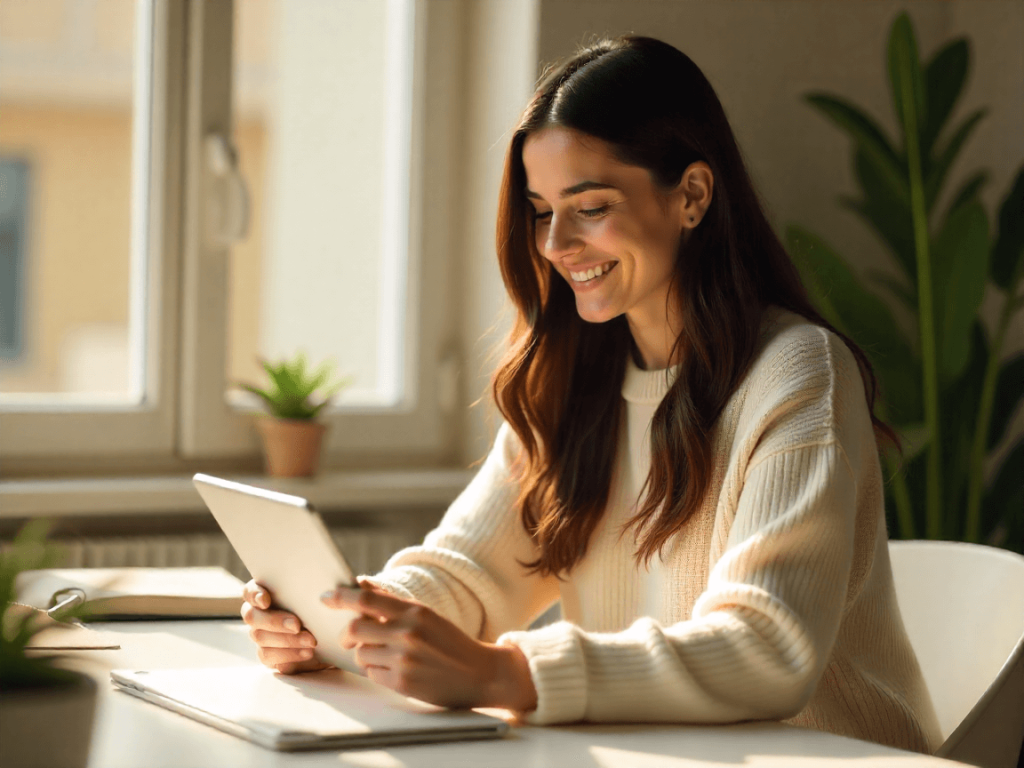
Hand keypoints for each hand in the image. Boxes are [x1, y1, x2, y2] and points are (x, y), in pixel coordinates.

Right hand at [240, 580, 328, 674]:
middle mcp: (257, 614)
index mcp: (264, 594)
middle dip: (274, 621)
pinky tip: (307, 653)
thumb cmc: (320, 607)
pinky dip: (289, 655)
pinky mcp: (267, 654)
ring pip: (260, 638)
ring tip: (311, 641)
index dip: (254, 594)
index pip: (250, 591)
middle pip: (252, 616)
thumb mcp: (318, 595)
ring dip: (287, 640)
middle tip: (297, 625)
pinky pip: (269, 657)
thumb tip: (321, 589)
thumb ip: (310, 587)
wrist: (331, 635)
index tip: (266, 600)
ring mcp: (259, 635)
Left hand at [321, 583, 536, 711]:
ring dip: (365, 654)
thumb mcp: (426, 616)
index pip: (366, 599)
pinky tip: (397, 670)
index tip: (325, 597)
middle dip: (346, 635)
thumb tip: (359, 583)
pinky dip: (378, 671)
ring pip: (360, 653)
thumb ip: (392, 602)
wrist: (481, 674)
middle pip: (354, 628)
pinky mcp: (402, 683)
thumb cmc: (450, 642)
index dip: (341, 597)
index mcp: (415, 612)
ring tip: (386, 656)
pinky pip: (372, 674)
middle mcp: (408, 633)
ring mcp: (404, 659)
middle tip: (350, 638)